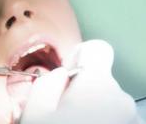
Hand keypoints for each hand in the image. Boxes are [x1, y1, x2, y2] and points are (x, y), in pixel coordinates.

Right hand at [20, 40, 143, 123]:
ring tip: (68, 123)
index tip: (65, 76)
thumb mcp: (35, 113)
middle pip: (97, 78)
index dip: (77, 57)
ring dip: (86, 108)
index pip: (97, 49)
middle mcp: (121, 99)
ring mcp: (130, 118)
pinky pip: (111, 116)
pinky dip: (97, 119)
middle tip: (58, 112)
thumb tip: (57, 74)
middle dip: (76, 89)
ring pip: (103, 99)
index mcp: (97, 86)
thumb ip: (44, 83)